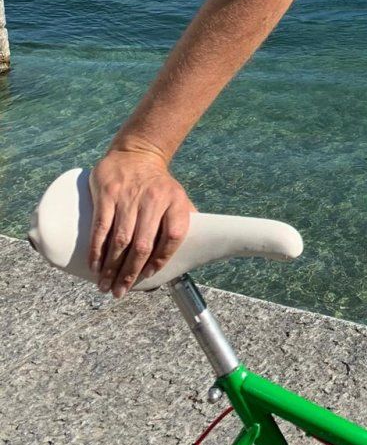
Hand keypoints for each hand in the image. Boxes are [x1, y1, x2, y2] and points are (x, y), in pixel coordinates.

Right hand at [88, 144, 194, 298]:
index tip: (149, 276)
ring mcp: (128, 197)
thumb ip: (184, 221)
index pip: (173, 236)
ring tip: (105, 286)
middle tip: (119, 292)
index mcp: (175, 202)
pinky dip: (96, 251)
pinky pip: (100, 227)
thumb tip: (193, 253)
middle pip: (143, 245)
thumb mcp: (178, 197)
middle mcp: (153, 200)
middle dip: (129, 273)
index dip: (162, 259)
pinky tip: (94, 266)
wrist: (136, 152)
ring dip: (111, 268)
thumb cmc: (158, 184)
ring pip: (120, 240)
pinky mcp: (107, 194)